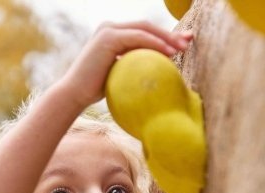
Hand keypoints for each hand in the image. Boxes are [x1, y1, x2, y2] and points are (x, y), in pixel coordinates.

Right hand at [57, 21, 193, 108]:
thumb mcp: (120, 76)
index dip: (166, 35)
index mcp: (113, 34)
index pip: (144, 31)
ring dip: (167, 37)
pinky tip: (170, 52)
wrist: (74, 94)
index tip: (184, 43)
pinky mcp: (109, 37)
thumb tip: (157, 75)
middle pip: (147, 26)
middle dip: (170, 33)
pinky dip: (156, 43)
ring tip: (183, 47)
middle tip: (189, 41)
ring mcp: (108, 30)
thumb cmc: (96, 92)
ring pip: (145, 29)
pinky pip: (138, 37)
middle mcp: (110, 27)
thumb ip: (134, 68)